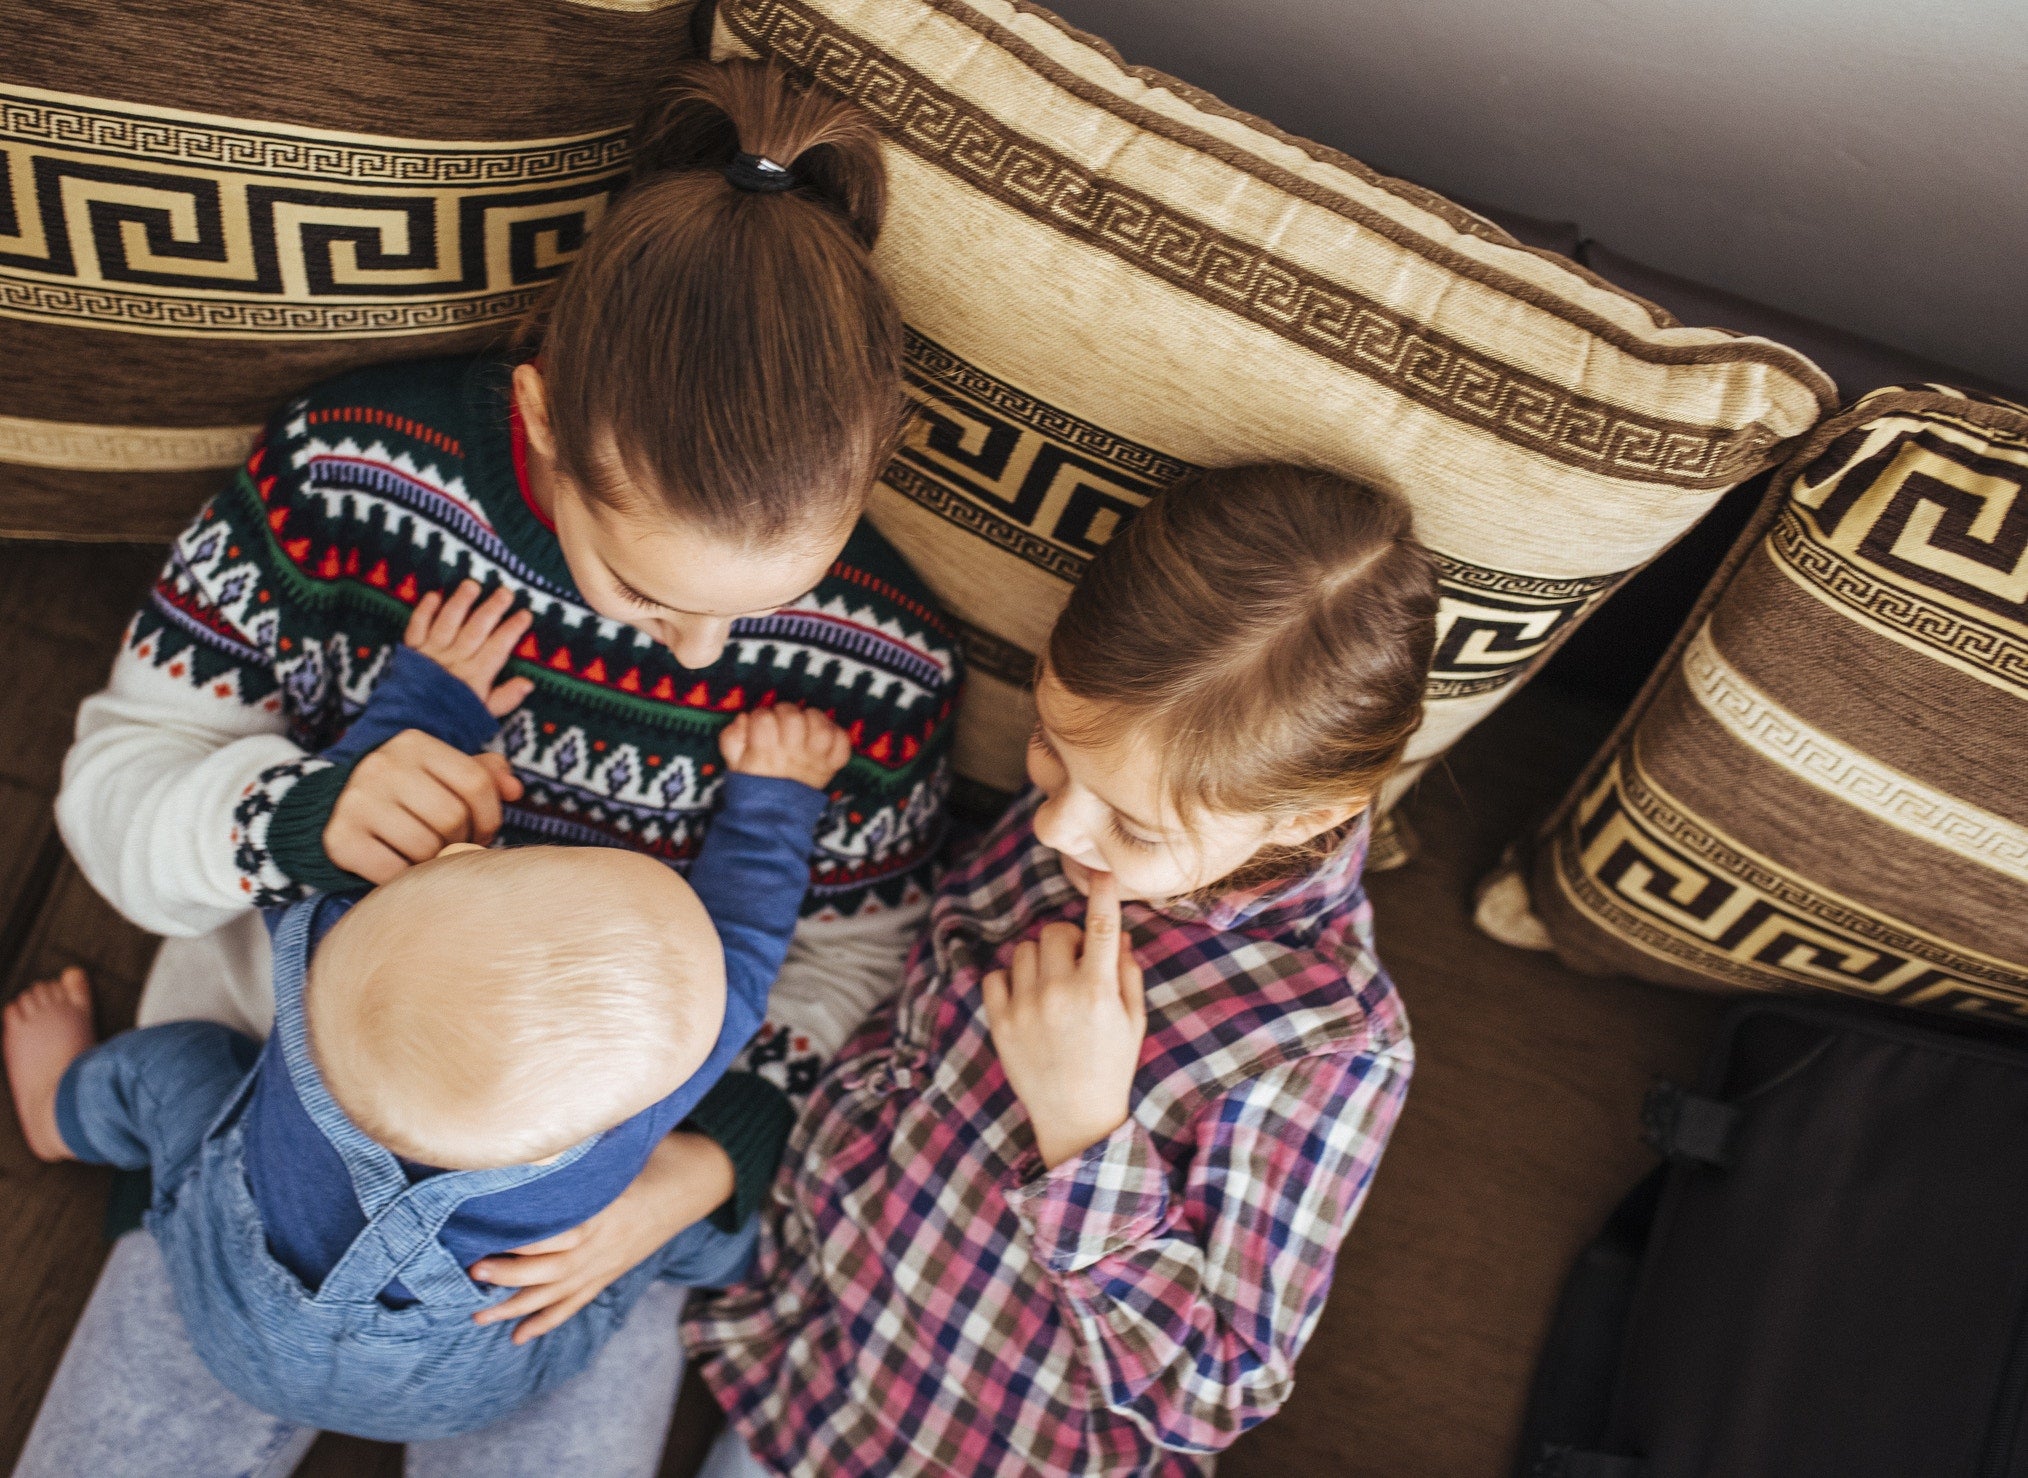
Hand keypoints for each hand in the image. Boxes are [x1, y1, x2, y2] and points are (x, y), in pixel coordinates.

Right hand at [323, 729, 523, 883]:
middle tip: (449, 845)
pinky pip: (393, 872)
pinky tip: (400, 866)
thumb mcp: (440, 773)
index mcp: (414, 743)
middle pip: (452, 818)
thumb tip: (515, 790)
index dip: (490, 816)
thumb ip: (484, 775)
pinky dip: (404, 877)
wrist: (333, 808)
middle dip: (460, 840)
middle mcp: (382, 766)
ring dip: (433, 861)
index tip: (481, 831)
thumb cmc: (405, 792)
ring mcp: (357, 801)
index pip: (476, 782)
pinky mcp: (340, 838)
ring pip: (425, 848)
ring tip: (425, 854)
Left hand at [405, 580, 535, 717]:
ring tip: (472, 585)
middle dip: (492, 609)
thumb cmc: (453, 719)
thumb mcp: (484, 714)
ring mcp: (432, 653)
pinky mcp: (412, 651)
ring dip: (460, 603)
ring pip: (448, 623)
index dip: (512, 629)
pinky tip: (434, 595)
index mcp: (476, 675)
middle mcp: (455, 660)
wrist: (412, 726)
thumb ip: (506, 698)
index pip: (498, 647)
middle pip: (476, 629)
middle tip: (505, 592)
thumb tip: (528, 683)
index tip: (525, 614)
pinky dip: (424, 611)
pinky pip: (417, 627)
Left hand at [469, 1131, 735, 1342]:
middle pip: (555, 1270)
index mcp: (610, 1211)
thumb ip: (589, 1152)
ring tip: (479, 1316)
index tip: (492, 1236)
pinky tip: (519, 1335)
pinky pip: (576, 1303)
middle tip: (475, 1271)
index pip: (565, 1233)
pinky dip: (547, 1321)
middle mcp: (607, 1245)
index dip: (529, 1241)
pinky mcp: (610, 1274)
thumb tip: (547, 1132)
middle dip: (513, 1275)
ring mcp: (608, 1264)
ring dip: (518, 1307)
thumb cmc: (659, 1156)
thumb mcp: (627, 1148)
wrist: (698, 1180)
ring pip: (559, 1294)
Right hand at [718, 704, 851, 789]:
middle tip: (780, 722)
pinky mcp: (832, 765)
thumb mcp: (734, 763)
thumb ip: (732, 738)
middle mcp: (792, 754)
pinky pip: (842, 743)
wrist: (775, 816)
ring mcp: (815, 760)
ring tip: (804, 725)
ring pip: (820, 727)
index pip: (763, 718)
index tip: (759, 724)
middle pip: (792, 717)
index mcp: (765, 753)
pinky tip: (823, 734)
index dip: (759, 716)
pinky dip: (836, 733)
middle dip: (783, 712)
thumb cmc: (754, 784)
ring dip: (812, 719)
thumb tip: (744, 719)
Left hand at [982, 870, 1146, 1168]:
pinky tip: (1027, 1001)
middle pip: (1053, 932)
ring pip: (1023, 950)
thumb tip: (1118, 933)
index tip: (1101, 872)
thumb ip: (1126, 972)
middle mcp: (1058, 994)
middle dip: (1066, 941)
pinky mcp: (999, 1023)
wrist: (1075, 1118)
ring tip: (1051, 989)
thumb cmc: (1111, 1066)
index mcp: (1097, 992)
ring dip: (1038, 960)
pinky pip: (995, 976)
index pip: (1099, 927)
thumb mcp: (1133, 1020)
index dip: (1102, 894)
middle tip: (1076, 965)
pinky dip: (1009, 982)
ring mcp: (1025, 1008)